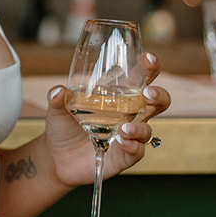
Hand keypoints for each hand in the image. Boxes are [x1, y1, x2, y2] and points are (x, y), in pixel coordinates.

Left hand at [45, 49, 171, 187]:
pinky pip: (137, 151)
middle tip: (147, 93)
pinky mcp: (123, 156)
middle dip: (158, 95)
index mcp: (118, 96)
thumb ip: (57, 98)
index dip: (150, 67)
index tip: (148, 58)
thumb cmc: (64, 126)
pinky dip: (132, 146)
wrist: (56, 158)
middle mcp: (129, 115)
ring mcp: (128, 135)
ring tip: (124, 127)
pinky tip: (121, 141)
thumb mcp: (57, 108)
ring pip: (148, 129)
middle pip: (157, 102)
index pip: (141, 78)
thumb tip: (58, 91)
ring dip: (140, 127)